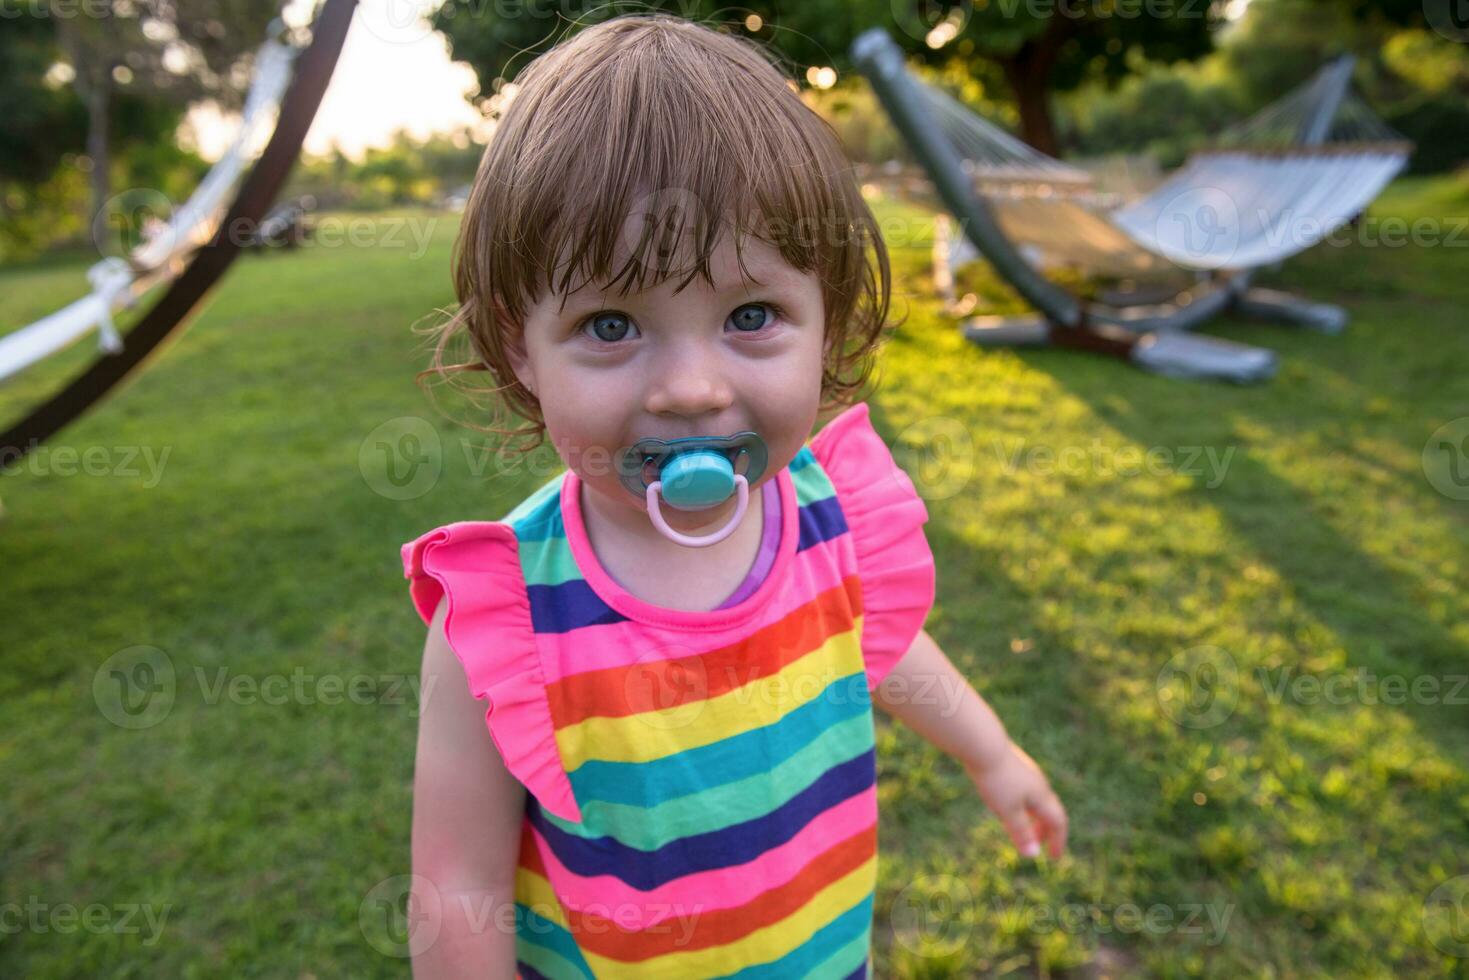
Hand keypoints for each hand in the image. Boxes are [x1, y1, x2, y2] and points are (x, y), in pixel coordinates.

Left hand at [964, 740, 1067, 860]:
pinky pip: (1026, 790)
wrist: (982, 744)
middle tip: (1038, 845)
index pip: (1058, 822)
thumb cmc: (996, 780)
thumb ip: (1022, 832)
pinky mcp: (1014, 765)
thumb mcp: (1008, 811)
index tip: (1054, 857)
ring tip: (1024, 828)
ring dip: (1034, 817)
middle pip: (1050, 810)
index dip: (1058, 841)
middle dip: (1046, 830)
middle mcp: (1039, 783)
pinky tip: (1009, 804)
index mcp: (1042, 796)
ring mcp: (1027, 772)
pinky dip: (1024, 805)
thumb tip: (1034, 855)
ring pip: (1037, 799)